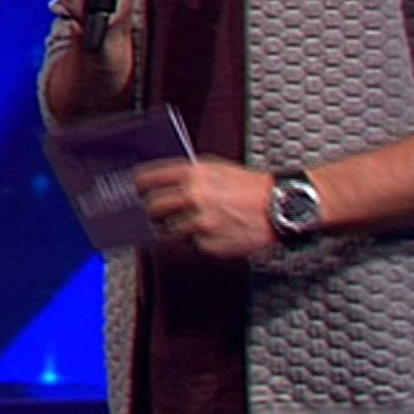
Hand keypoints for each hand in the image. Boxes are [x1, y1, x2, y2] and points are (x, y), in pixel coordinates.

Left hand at [134, 157, 277, 259]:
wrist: (279, 206)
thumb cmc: (251, 187)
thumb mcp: (218, 168)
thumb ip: (191, 175)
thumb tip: (165, 182)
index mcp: (194, 174)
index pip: (151, 177)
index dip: (139, 184)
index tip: (134, 188)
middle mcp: (194, 197)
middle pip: (154, 207)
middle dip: (150, 211)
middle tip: (151, 213)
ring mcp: (201, 222)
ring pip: (172, 229)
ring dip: (177, 228)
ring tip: (195, 222)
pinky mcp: (210, 244)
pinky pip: (194, 245)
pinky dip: (200, 240)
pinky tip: (216, 232)